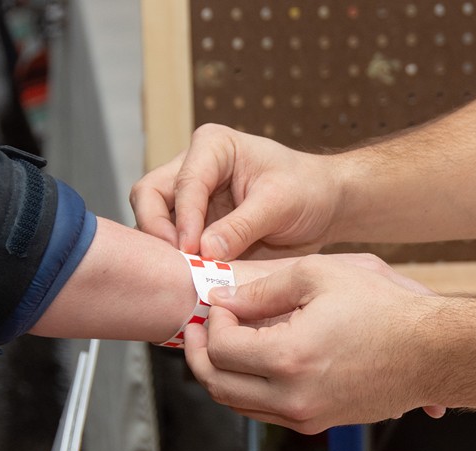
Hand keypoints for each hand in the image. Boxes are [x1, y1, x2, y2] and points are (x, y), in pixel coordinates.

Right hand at [130, 124, 339, 259]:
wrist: (325, 206)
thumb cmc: (308, 190)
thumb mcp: (280, 204)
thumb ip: (242, 226)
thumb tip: (205, 251)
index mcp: (213, 146)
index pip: (184, 183)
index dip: (185, 219)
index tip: (194, 250)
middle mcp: (193, 168)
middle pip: (150, 196)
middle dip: (158, 230)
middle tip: (178, 264)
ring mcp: (192, 199)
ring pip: (154, 222)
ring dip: (165, 249)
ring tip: (184, 275)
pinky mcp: (197, 226)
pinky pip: (174, 244)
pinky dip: (178, 261)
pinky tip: (192, 280)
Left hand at [184, 254, 445, 432]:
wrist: (434, 352)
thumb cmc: (384, 307)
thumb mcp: (320, 275)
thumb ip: (262, 289)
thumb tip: (222, 300)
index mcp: (288, 359)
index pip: (220, 347)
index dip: (211, 321)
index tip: (221, 301)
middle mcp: (292, 398)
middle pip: (218, 384)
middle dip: (199, 352)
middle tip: (199, 327)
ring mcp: (306, 416)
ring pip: (237, 404)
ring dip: (220, 374)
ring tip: (222, 342)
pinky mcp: (319, 423)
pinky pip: (266, 413)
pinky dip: (248, 389)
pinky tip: (255, 361)